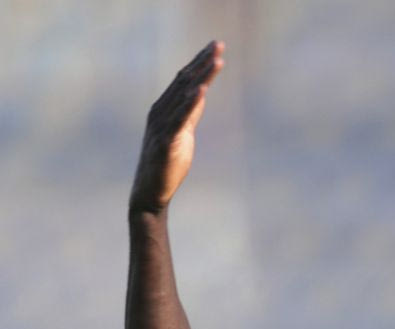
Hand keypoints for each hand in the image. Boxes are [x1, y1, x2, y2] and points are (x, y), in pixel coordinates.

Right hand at [129, 41, 224, 212]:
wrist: (151, 192)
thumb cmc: (167, 164)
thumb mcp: (183, 133)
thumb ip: (190, 113)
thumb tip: (201, 93)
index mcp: (163, 109)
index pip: (184, 79)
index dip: (199, 62)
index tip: (215, 46)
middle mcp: (160, 112)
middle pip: (184, 82)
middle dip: (202, 62)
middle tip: (218, 44)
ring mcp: (161, 126)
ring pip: (183, 96)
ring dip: (201, 77)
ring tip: (216, 60)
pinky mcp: (165, 142)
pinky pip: (179, 120)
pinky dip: (190, 104)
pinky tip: (201, 91)